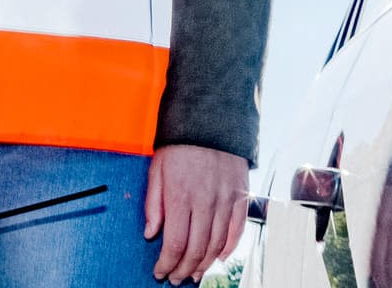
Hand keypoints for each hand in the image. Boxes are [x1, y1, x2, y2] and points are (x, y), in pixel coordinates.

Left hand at [143, 144, 248, 283]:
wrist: (211, 119)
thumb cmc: (180, 144)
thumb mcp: (156, 169)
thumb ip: (152, 204)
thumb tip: (150, 233)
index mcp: (180, 196)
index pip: (173, 244)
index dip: (166, 264)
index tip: (160, 271)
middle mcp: (204, 202)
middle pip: (195, 249)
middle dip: (183, 269)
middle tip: (175, 277)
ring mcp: (225, 200)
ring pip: (217, 245)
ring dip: (204, 264)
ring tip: (194, 273)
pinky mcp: (240, 196)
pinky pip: (237, 230)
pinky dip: (228, 248)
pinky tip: (218, 258)